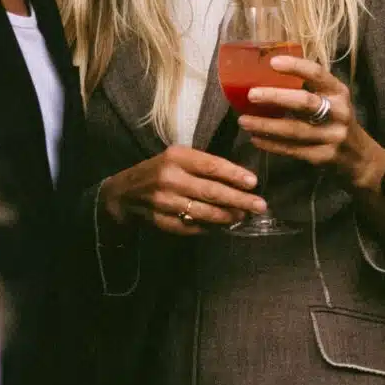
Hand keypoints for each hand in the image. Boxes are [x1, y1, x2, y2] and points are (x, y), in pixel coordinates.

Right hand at [100, 146, 262, 234]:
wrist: (125, 192)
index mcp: (176, 157)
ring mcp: (165, 202)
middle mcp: (170, 179)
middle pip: (211, 191)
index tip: (254, 182)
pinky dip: (210, 227)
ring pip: (204, 212)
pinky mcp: (162, 221)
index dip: (234, 175)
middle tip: (259, 205)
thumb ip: (204, 165)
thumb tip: (240, 179)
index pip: (211, 166)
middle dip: (239, 200)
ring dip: (228, 216)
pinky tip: (223, 225)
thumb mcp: (178, 158)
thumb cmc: (160, 170)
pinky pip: (192, 226)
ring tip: (243, 216)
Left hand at [241, 55, 384, 191]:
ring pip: (294, 130)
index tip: (272, 62)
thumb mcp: (333, 102)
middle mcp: (339, 112)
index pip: (317, 74)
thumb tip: (267, 77)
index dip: (295, 66)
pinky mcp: (323, 157)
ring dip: (266, 125)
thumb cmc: (337, 122)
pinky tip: (255, 139)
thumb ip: (310, 90)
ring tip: (243, 121)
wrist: (360, 159)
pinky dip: (271, 145)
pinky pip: (292, 150)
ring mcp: (332, 137)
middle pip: (304, 102)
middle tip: (251, 95)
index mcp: (339, 92)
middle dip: (275, 97)